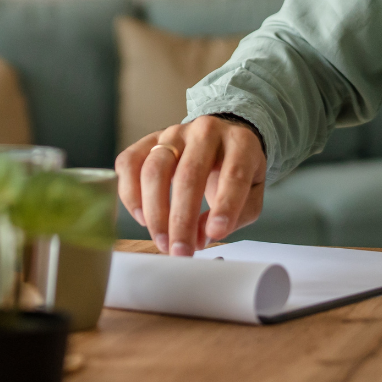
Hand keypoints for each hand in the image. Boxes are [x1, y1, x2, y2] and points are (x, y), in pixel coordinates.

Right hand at [115, 116, 265, 257]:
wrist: (221, 136)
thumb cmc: (236, 168)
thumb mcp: (252, 192)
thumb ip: (235, 215)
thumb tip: (200, 237)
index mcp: (240, 142)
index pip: (234, 173)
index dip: (225, 205)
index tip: (216, 233)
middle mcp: (206, 131)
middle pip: (188, 174)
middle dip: (182, 220)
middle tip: (180, 250)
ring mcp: (175, 133)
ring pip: (155, 169)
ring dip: (155, 212)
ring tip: (162, 241)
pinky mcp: (150, 139)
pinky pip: (129, 162)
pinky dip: (130, 193)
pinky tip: (142, 217)